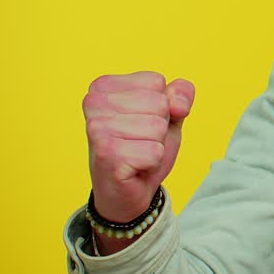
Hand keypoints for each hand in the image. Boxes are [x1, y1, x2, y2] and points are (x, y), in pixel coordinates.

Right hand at [84, 71, 193, 221]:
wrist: (128, 192)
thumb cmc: (143, 147)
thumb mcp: (168, 114)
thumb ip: (180, 96)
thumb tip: (179, 105)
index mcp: (104, 86)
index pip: (156, 81)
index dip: (161, 106)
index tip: (141, 123)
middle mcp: (94, 102)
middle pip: (159, 103)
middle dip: (160, 127)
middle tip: (139, 142)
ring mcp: (97, 128)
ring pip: (158, 127)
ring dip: (156, 146)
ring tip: (137, 154)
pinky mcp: (106, 153)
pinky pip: (155, 152)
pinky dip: (153, 163)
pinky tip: (135, 167)